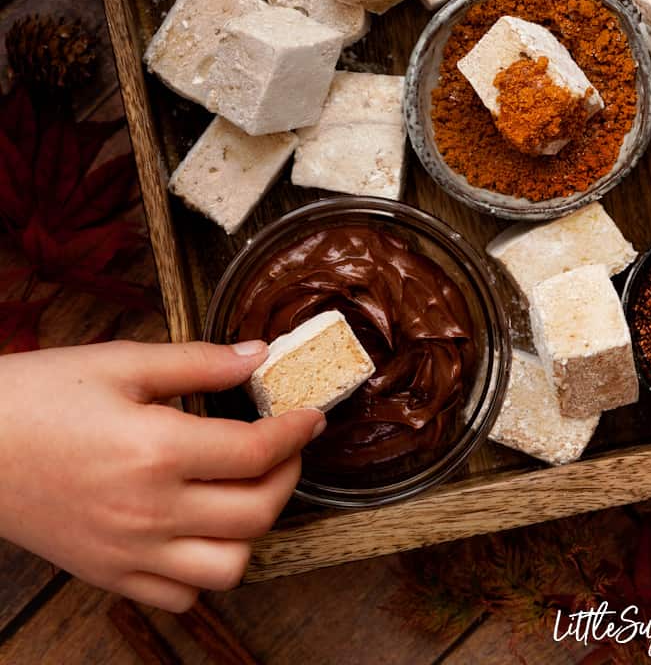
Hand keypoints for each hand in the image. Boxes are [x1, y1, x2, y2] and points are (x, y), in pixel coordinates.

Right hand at [0, 339, 322, 611]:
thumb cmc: (39, 396)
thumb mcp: (120, 362)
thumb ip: (198, 362)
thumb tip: (259, 355)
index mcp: (157, 449)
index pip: (257, 452)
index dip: (297, 430)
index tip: (312, 414)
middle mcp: (150, 511)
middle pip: (256, 513)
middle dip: (288, 476)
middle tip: (285, 446)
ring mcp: (129, 552)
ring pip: (229, 567)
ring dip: (253, 530)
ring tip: (246, 489)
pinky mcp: (108, 574)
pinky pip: (180, 595)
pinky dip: (205, 568)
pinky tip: (201, 528)